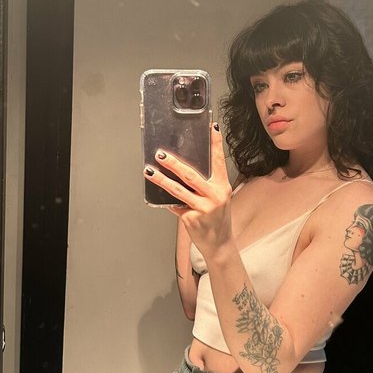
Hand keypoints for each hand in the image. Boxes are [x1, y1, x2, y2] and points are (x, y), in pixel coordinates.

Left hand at [143, 124, 232, 255]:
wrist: (219, 245)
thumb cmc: (217, 220)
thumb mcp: (218, 200)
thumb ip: (205, 186)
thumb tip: (182, 171)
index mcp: (222, 187)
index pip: (219, 161)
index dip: (215, 143)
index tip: (211, 128)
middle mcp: (215, 196)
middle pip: (191, 175)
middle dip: (173, 163)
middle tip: (160, 154)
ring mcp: (203, 207)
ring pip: (178, 190)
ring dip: (161, 179)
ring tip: (149, 171)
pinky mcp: (192, 218)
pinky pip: (174, 205)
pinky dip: (167, 201)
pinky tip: (157, 196)